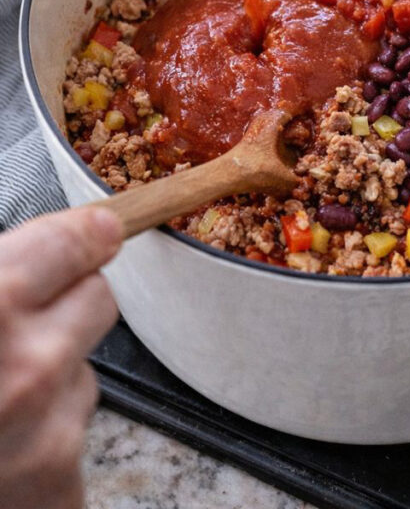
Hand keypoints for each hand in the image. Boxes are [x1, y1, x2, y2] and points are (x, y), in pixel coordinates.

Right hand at [0, 207, 122, 508]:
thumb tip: (44, 248)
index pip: (71, 243)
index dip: (83, 234)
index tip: (94, 231)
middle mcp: (26, 360)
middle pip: (97, 298)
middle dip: (70, 304)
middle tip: (24, 321)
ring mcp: (45, 424)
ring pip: (84, 369)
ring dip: (51, 374)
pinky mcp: (55, 480)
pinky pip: (73, 429)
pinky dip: (44, 431)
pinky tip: (2, 438)